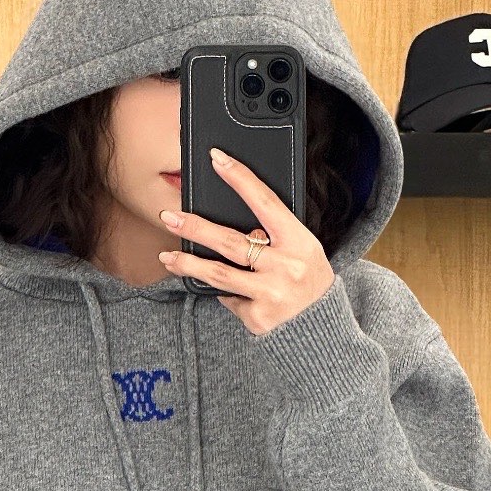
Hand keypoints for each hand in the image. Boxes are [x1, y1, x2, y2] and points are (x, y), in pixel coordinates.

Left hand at [156, 145, 335, 335]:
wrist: (321, 331)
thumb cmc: (308, 282)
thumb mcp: (304, 251)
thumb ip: (275, 236)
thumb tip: (231, 222)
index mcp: (299, 242)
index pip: (265, 203)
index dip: (240, 179)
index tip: (217, 159)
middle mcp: (286, 267)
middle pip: (230, 241)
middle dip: (195, 228)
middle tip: (169, 217)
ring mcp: (271, 294)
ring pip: (219, 274)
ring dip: (188, 264)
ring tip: (168, 257)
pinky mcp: (258, 318)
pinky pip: (229, 299)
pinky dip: (225, 293)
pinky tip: (225, 291)